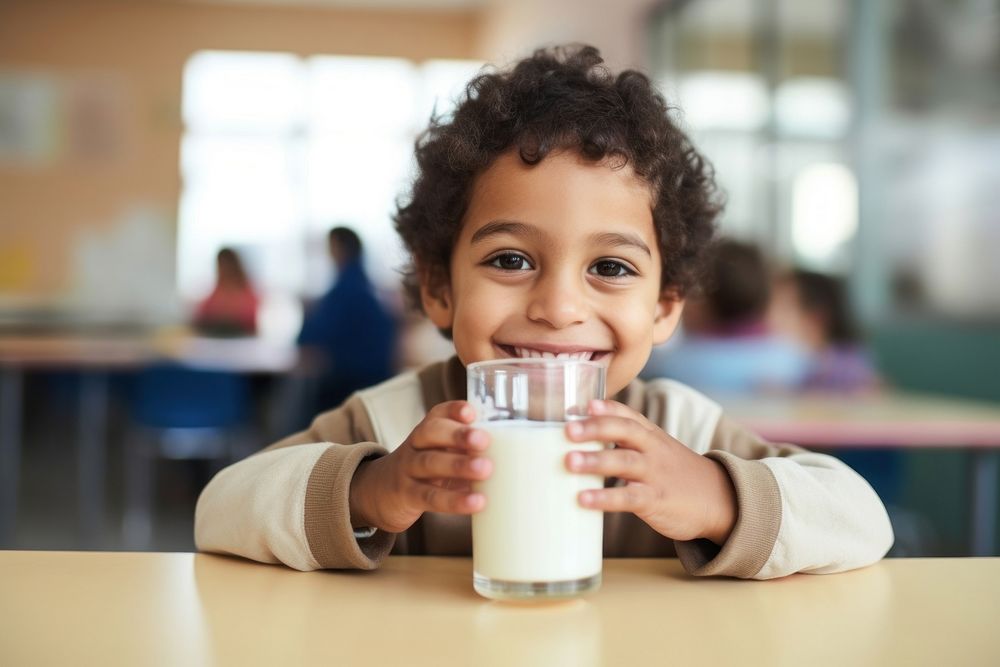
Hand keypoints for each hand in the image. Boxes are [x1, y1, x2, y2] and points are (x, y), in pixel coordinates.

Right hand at [349, 401, 492, 533]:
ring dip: (458, 465)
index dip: (453, 410)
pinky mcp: (407, 496)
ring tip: (485, 469)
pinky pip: (429, 497)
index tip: (472, 412)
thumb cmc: (426, 471)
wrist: (380, 493)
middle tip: (484, 440)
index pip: (438, 413)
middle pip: (431, 433)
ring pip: (430, 463)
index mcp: (427, 431)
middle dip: (458, 434)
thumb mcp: (440, 453)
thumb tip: (519, 456)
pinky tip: (476, 502)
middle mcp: (415, 445)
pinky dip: (453, 500)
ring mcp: (408, 470)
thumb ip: (469, 450)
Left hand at [565, 400, 736, 544]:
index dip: (606, 408)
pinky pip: (629, 498)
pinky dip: (605, 498)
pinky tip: (583, 499)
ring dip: (596, 461)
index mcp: (651, 435)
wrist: (721, 501)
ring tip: (568, 462)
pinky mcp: (656, 500)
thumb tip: (580, 436)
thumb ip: (626, 441)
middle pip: (625, 431)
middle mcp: (652, 449)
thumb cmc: (677, 474)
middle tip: (568, 430)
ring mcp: (655, 474)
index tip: (581, 405)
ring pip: (625, 462)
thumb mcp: (657, 449)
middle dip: (596, 428)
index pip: (628, 415)